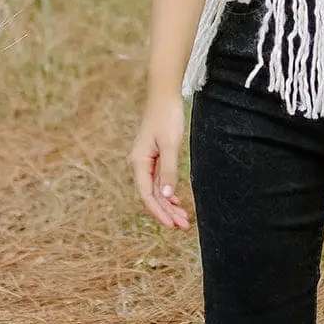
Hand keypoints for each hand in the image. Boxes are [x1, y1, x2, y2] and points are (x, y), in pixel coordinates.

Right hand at [130, 95, 190, 230]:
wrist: (164, 96)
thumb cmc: (166, 117)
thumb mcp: (170, 145)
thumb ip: (169, 171)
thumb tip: (167, 196)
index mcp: (139, 162)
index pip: (147, 195)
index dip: (159, 212)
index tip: (171, 225)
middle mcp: (139, 164)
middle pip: (152, 195)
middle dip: (167, 212)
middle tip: (184, 226)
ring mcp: (146, 161)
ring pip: (157, 189)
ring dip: (170, 205)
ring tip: (184, 219)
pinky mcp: (154, 157)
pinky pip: (159, 181)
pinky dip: (169, 193)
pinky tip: (177, 202)